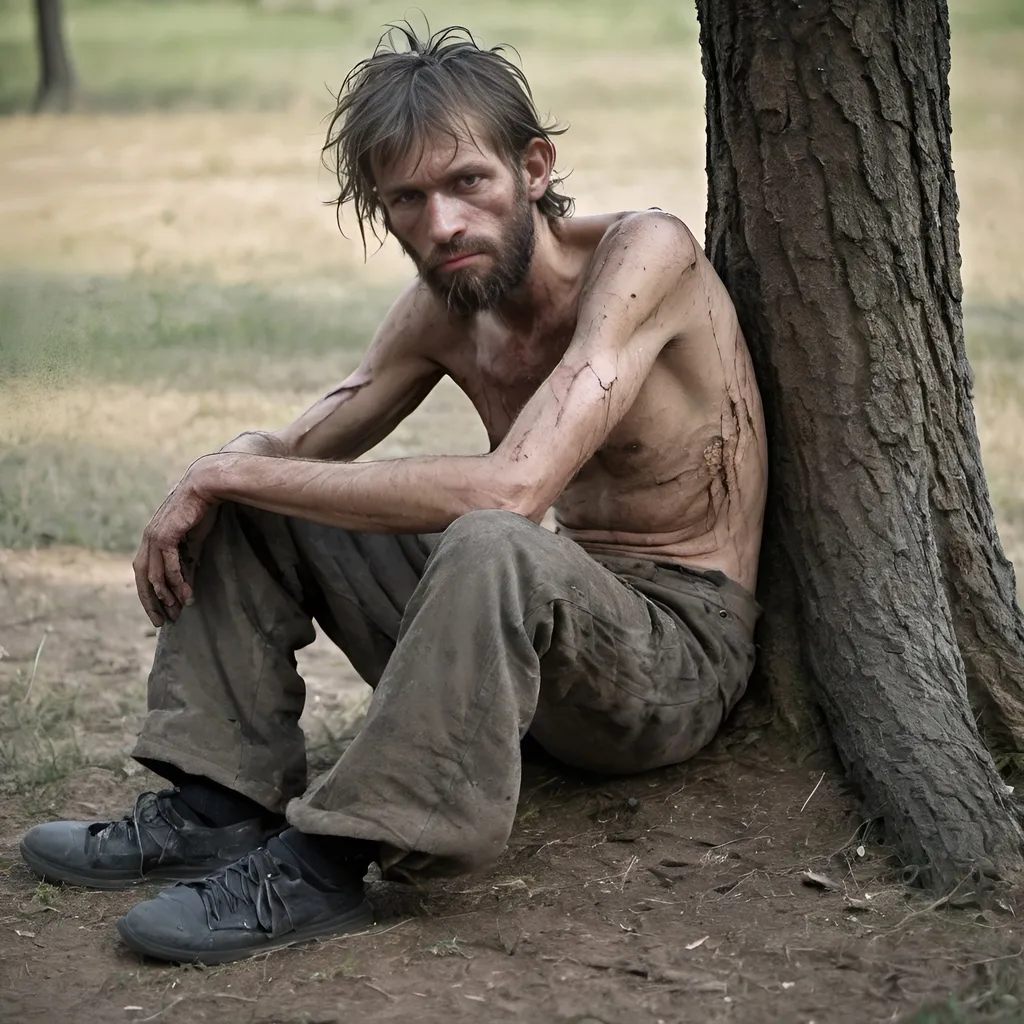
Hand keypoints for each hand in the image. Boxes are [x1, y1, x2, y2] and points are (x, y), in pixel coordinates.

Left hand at [133, 470, 218, 626]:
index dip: (150, 594)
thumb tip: (187, 581)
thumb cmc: (200, 511)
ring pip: (154, 575)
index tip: (161, 611)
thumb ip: (187, 560)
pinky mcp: (165, 536)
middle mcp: (148, 540)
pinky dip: (176, 581)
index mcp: (151, 540)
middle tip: (162, 621)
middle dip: (151, 601)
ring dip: (166, 595)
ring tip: (177, 611)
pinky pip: (169, 565)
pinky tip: (186, 594)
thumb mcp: (192, 540)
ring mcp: (154, 538)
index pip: (145, 573)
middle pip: (143, 578)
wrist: (204, 488)